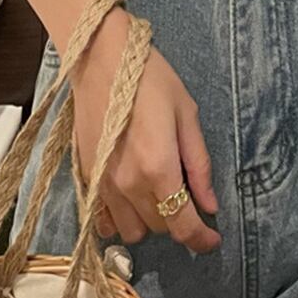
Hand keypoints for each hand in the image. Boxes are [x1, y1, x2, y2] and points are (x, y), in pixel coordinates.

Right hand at [69, 6, 221, 253]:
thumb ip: (199, 164)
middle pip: (159, 228)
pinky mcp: (85, 176)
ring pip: (130, 231)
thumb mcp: (186, 114)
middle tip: (184, 192)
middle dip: (177, 219)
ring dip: (148, 220)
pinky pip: (102, 219)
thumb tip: (210, 204)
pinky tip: (128, 196)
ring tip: (156, 192)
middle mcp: (129, 184)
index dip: (202, 239)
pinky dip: (118, 218)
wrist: (101, 58)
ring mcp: (103, 183)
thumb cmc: (150, 78)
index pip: (183, 225)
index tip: (212, 239)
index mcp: (159, 168)